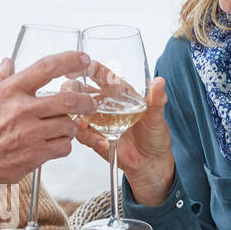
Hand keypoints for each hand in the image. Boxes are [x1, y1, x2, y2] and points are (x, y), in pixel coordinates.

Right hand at [0, 51, 96, 186]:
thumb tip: (8, 62)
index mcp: (8, 92)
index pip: (46, 68)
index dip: (69, 60)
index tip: (82, 59)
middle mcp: (20, 110)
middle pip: (68, 99)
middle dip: (86, 101)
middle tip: (91, 103)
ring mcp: (29, 135)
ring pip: (68, 126)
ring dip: (70, 127)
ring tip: (63, 128)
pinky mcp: (34, 157)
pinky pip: (63, 148)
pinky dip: (63, 146)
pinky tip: (53, 145)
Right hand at [73, 67, 174, 206]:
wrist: (150, 162)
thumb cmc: (154, 135)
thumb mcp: (157, 116)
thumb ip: (156, 99)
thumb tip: (160, 81)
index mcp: (118, 92)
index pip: (99, 73)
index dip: (86, 67)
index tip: (76, 67)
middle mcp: (104, 104)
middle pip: (78, 90)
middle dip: (71, 91)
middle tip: (71, 96)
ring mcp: (96, 121)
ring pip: (75, 112)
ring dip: (75, 116)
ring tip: (85, 124)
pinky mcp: (93, 138)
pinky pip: (82, 135)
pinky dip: (89, 137)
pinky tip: (102, 142)